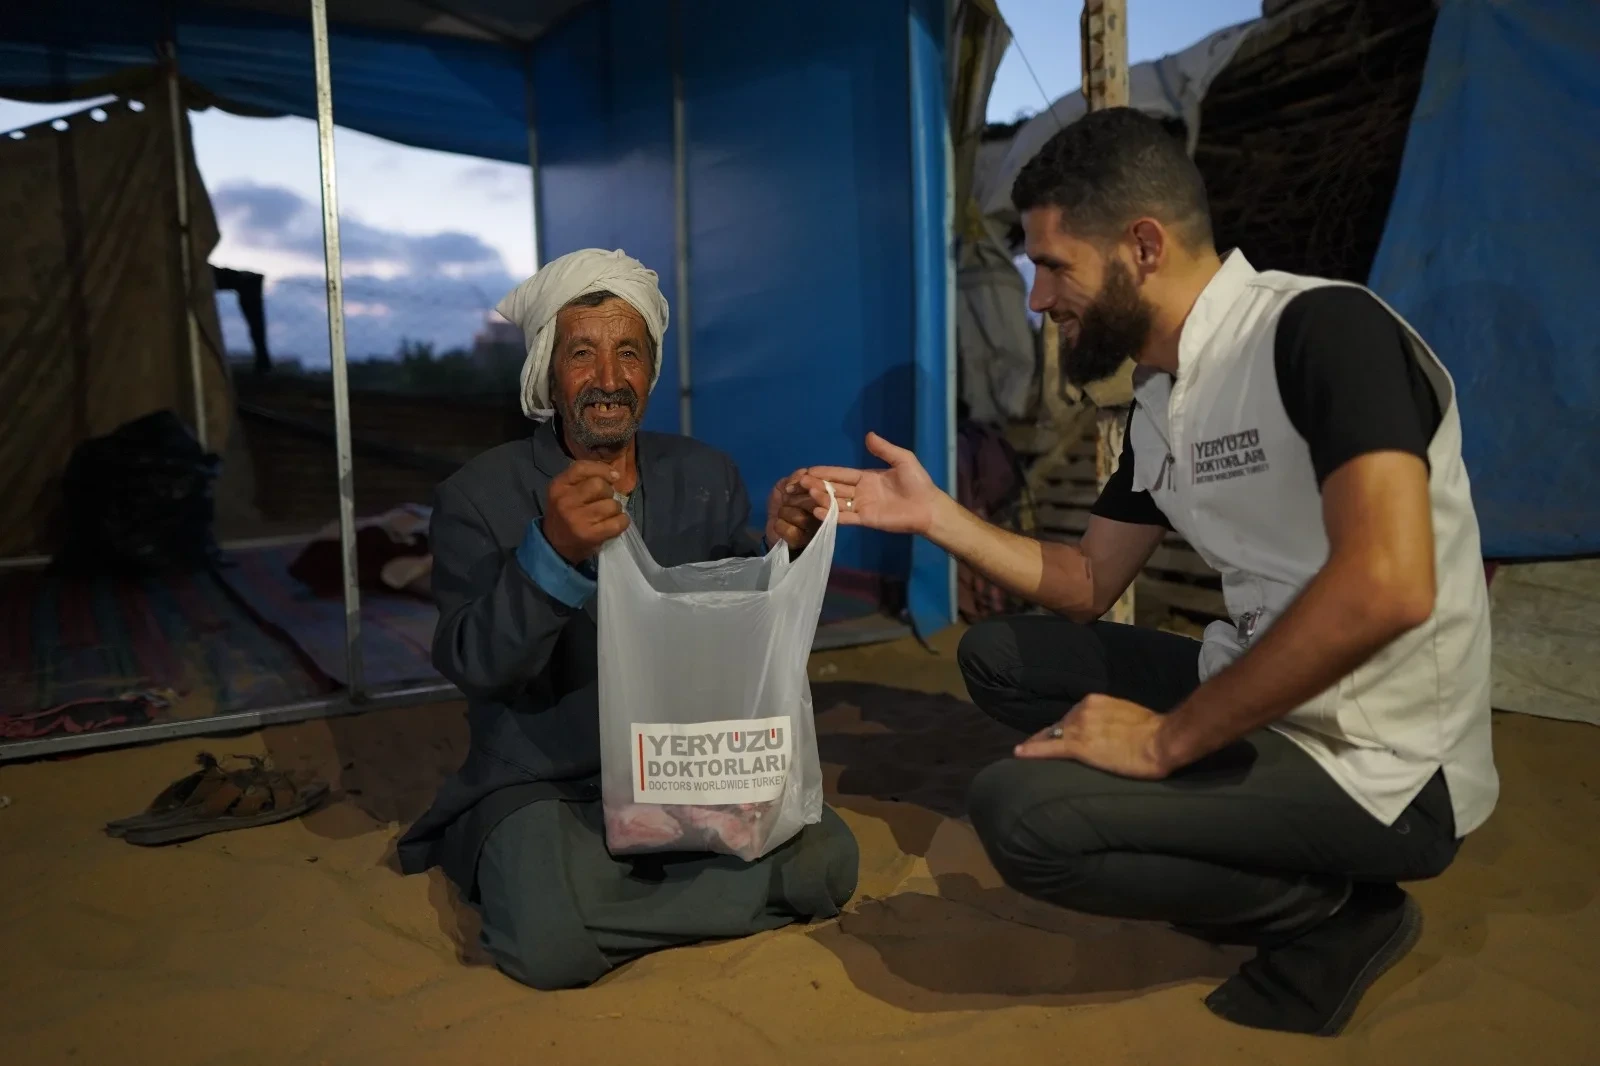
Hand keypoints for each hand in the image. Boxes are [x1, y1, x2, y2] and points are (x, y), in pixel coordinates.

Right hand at [544, 460, 628, 563]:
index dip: (602, 469)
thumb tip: (615, 474)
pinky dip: (623, 521)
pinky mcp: (590, 535)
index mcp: (558, 486)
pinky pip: (618, 522)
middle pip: (599, 485)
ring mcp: (578, 519)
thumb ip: (584, 478)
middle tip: (605, 500)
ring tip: (608, 514)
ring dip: (616, 508)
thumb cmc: (566, 514)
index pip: (582, 468)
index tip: (613, 477)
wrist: (556, 545)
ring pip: (612, 504)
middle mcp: (565, 501)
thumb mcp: (565, 491)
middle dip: (609, 492)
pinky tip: (615, 522)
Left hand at [766, 469, 819, 552]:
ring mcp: (815, 530)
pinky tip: (780, 525)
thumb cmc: (782, 503)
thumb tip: (804, 475)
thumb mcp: (786, 484)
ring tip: (783, 514)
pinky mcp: (804, 542)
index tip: (788, 488)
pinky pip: (790, 530)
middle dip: (792, 500)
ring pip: (800, 517)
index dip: (803, 486)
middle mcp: (823, 514)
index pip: (820, 489)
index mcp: (822, 498)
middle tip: (785, 502)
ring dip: (784, 513)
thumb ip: (796, 476)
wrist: (771, 523)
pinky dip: (780, 525)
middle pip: (811, 503)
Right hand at [799, 432, 941, 534]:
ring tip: (808, 493)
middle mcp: (860, 492)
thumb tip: (868, 435)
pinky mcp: (866, 520)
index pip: (841, 474)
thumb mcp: (902, 459)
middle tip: (800, 482)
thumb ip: (884, 449)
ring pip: (837, 502)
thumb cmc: (918, 482)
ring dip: (822, 498)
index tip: (809, 470)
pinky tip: (819, 510)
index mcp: (866, 477)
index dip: (825, 472)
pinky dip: (832, 515)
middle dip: (817, 485)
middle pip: (834, 488)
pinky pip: (846, 518)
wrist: (929, 506)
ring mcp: (862, 507)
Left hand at [1014, 694, 1172, 779]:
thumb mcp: (1128, 717)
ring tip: (1025, 753)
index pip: (1071, 716)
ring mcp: (1079, 728)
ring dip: (1038, 744)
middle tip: (1034, 746)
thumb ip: (1111, 720)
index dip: (1060, 728)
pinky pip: (1049, 748)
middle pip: (1058, 726)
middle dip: (1047, 736)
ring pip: (1051, 736)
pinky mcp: (1079, 746)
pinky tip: (1019, 753)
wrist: (1161, 739)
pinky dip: (1033, 750)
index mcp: (1095, 702)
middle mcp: (1083, 710)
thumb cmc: (1154, 731)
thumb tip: (1109, 731)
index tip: (1052, 735)